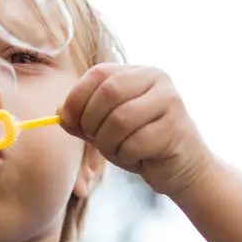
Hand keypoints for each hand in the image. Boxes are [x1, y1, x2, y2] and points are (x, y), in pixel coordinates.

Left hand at [59, 64, 214, 199]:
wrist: (182, 169)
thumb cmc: (142, 146)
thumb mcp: (107, 129)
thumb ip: (84, 119)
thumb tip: (59, 114)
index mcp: (137, 73)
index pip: (99, 73)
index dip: (76, 97)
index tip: (68, 121)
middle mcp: (156, 79)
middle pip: (108, 93)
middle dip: (92, 122)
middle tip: (95, 140)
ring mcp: (169, 101)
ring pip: (120, 120)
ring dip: (108, 144)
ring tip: (117, 151)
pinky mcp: (175, 128)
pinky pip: (135, 143)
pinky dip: (126, 156)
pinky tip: (136, 159)